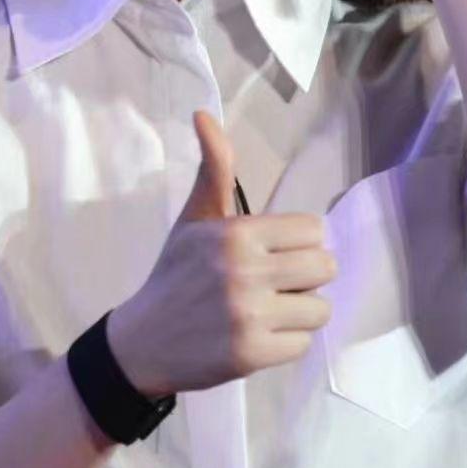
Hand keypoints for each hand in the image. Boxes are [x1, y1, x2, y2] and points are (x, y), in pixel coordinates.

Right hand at [106, 110, 336, 397]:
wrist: (141, 342)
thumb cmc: (175, 275)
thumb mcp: (194, 220)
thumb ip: (214, 169)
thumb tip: (203, 113)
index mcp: (237, 233)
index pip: (313, 230)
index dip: (297, 244)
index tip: (272, 255)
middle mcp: (246, 271)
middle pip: (324, 267)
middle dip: (304, 278)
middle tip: (274, 285)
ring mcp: (250, 315)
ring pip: (320, 309)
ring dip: (299, 313)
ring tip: (267, 312)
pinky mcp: (252, 354)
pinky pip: (303, 344)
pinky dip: (285, 343)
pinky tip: (258, 337)